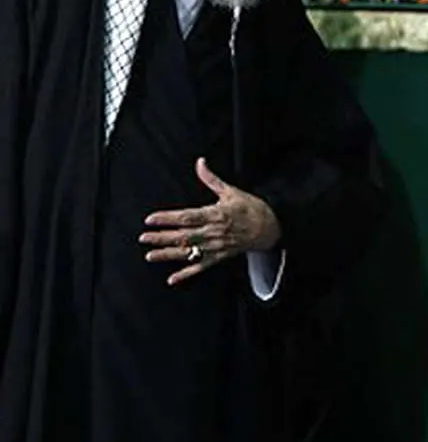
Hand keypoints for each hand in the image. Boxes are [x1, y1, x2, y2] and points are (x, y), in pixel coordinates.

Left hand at [141, 158, 281, 285]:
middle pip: (183, 236)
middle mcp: (213, 232)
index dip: (167, 218)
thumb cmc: (251, 209)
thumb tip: (200, 162)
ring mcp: (216, 247)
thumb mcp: (231, 191)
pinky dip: (186, 274)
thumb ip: (211, 179)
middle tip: (144, 237)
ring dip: (168, 255)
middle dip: (162, 237)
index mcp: (215, 214)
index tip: (151, 219)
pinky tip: (172, 279)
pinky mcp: (219, 257)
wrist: (269, 228)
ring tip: (150, 255)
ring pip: (188, 252)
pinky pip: (201, 267)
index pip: (187, 217)